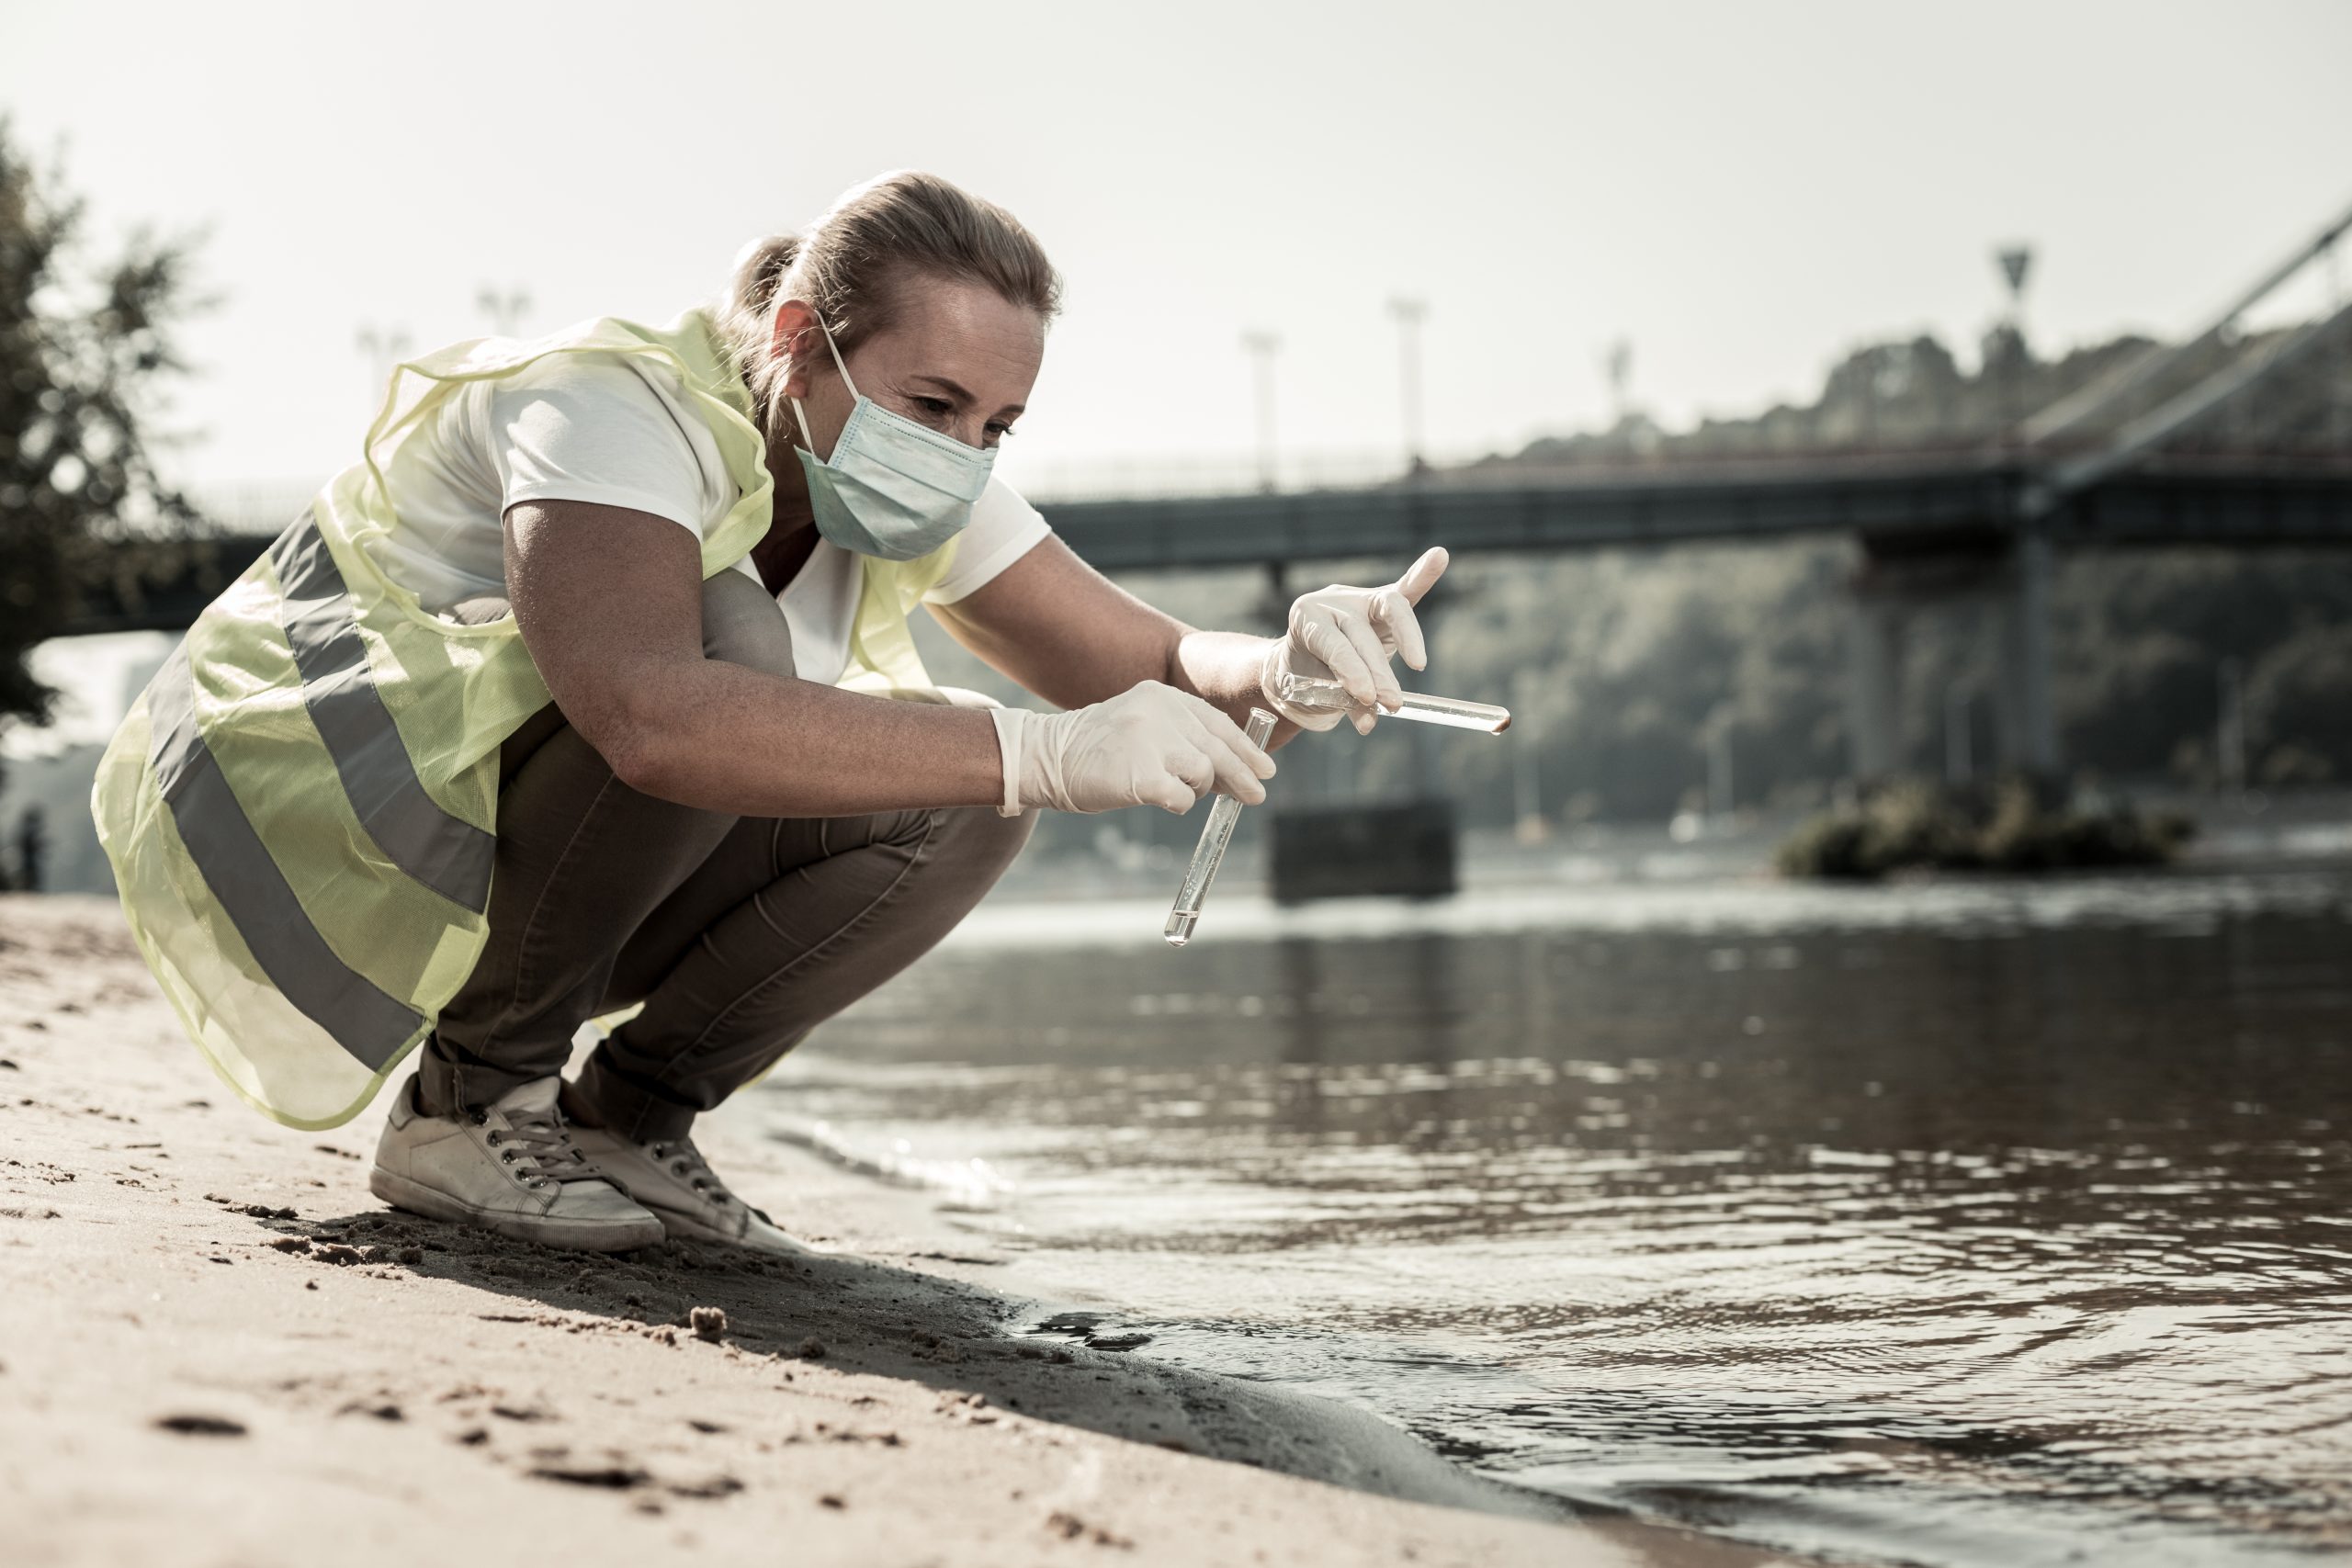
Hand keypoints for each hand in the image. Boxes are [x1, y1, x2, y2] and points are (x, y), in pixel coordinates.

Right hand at [989, 682, 1276, 814]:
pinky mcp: (1140, 775)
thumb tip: (1234, 771)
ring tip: (1180, 792)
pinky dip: (1180, 803)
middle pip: (1218, 748)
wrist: (1045, 757)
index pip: (1217, 722)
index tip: (1264, 768)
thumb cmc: (1097, 749)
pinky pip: (1182, 797)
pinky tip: (1166, 801)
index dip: (1245, 748)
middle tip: (1257, 795)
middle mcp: (1159, 712)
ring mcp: (1149, 741)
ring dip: (1199, 789)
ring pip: (1204, 771)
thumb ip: (1182, 738)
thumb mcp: (1142, 726)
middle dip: (1242, 774)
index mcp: (1162, 696)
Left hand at [1259, 548, 1448, 734]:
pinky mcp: (1383, 601)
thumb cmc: (1308, 678)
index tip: (1369, 698)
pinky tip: (1439, 557)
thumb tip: (1370, 723)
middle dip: (1378, 672)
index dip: (1352, 671)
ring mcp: (1359, 597)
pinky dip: (1423, 575)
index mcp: (1306, 617)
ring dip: (1408, 640)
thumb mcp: (1318, 691)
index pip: (1334, 644)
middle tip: (1391, 702)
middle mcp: (1332, 601)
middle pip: (1361, 634)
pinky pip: (1406, 588)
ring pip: (1390, 609)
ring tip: (1418, 667)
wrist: (1301, 664)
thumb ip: (1345, 702)